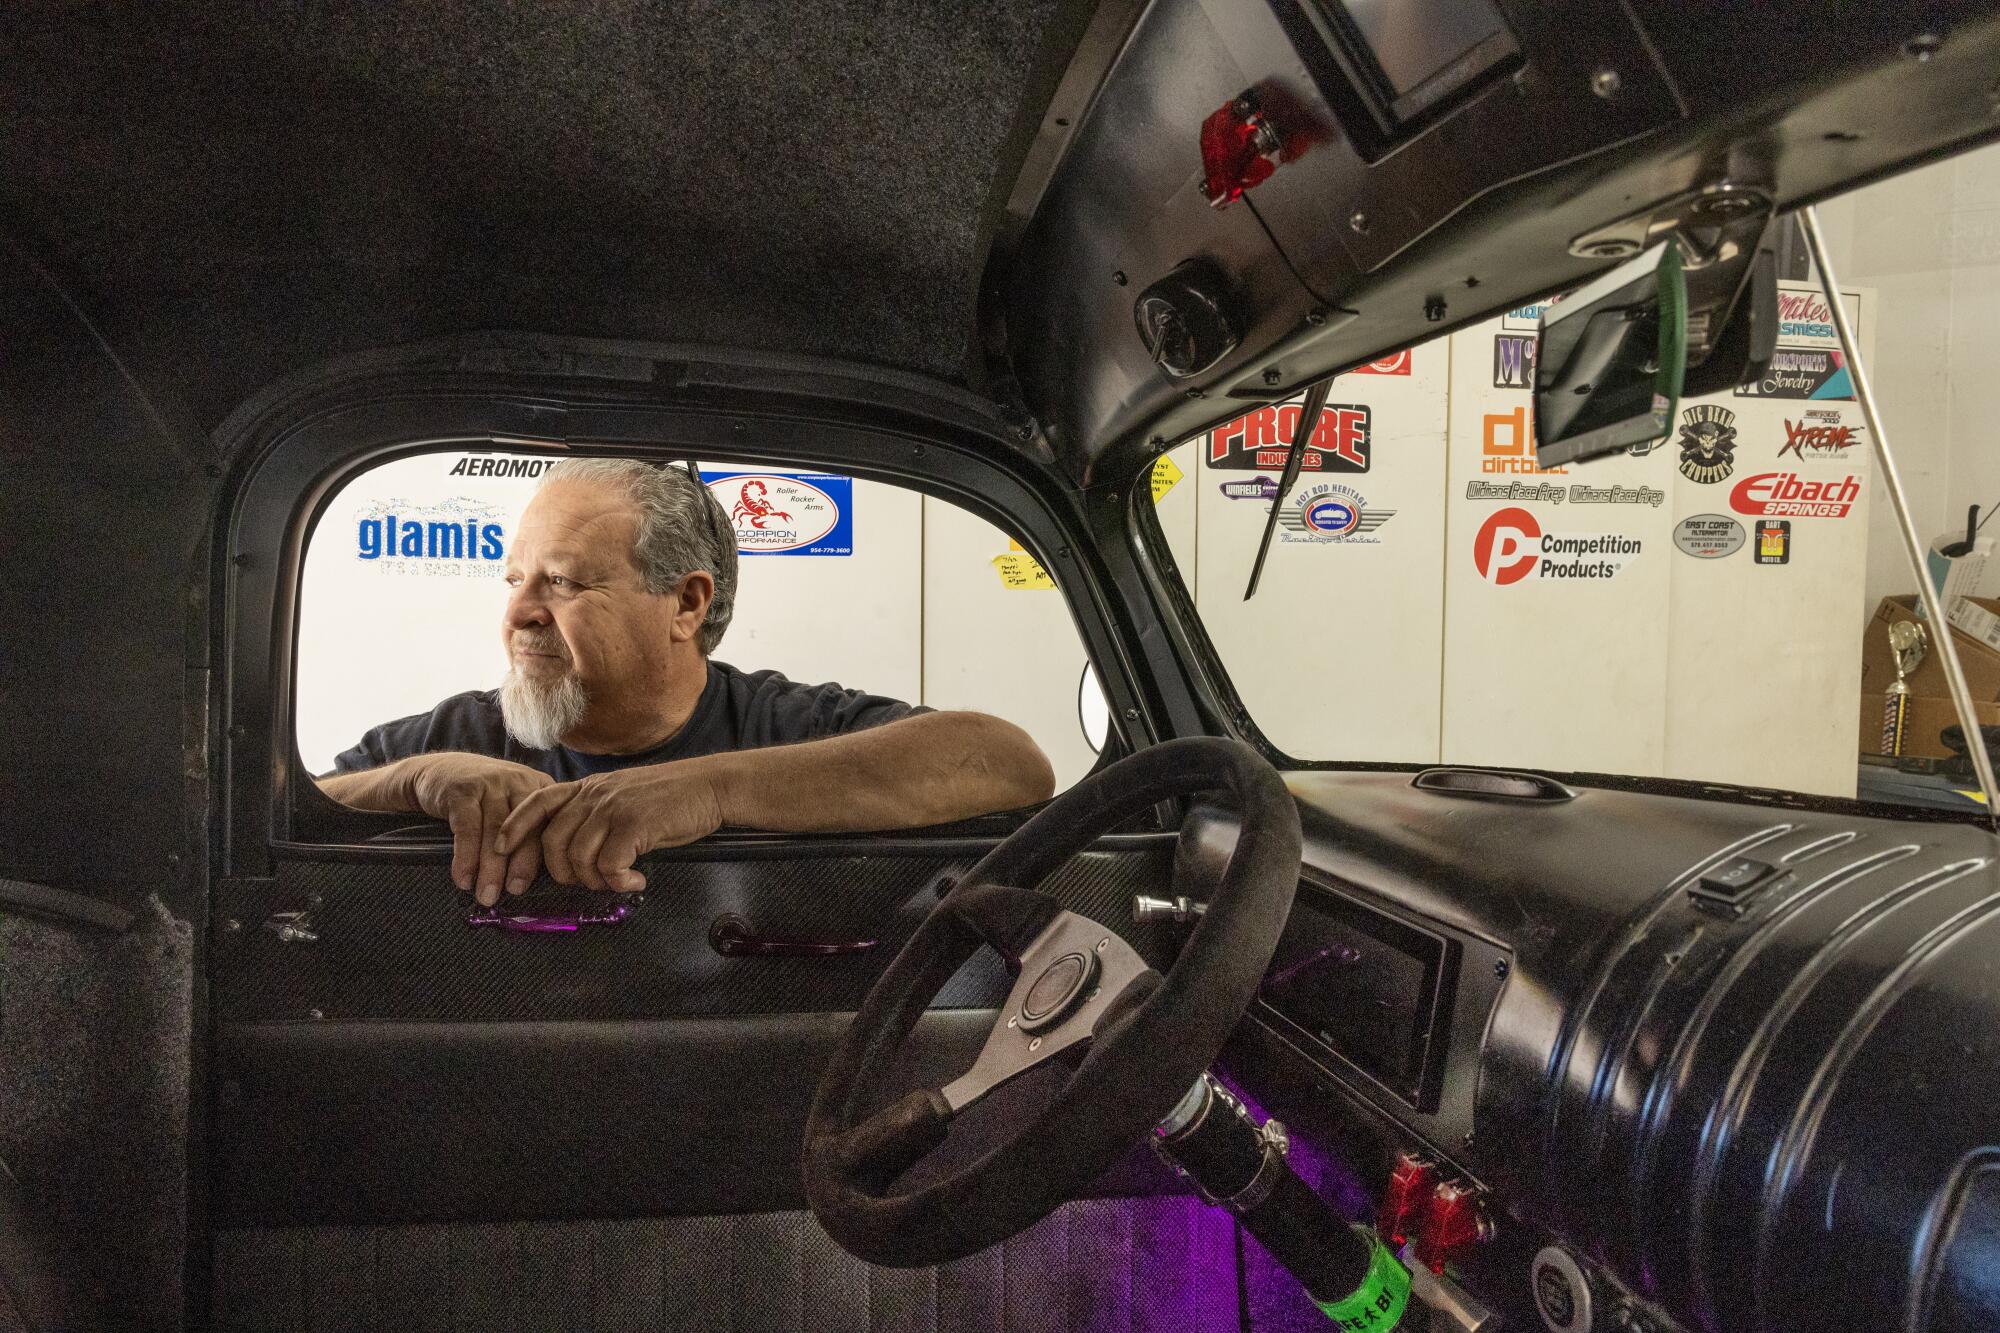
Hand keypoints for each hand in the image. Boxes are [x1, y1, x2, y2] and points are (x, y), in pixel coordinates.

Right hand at [401, 753, 555, 905]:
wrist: (439, 771)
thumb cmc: (483, 798)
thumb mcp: (512, 806)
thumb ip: (528, 832)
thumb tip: (530, 883)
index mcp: (540, 789)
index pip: (547, 826)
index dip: (540, 858)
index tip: (531, 885)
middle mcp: (519, 781)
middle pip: (524, 828)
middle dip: (518, 865)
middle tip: (512, 893)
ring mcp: (491, 783)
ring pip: (495, 831)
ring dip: (490, 868)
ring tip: (485, 895)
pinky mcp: (462, 790)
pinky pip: (467, 828)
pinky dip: (465, 857)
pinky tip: (463, 878)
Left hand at [496, 761, 725, 893]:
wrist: (711, 787)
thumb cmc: (673, 798)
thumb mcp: (626, 797)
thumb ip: (598, 814)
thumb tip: (578, 850)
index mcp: (590, 787)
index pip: (538, 801)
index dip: (514, 826)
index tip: (500, 848)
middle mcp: (596, 794)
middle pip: (552, 840)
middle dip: (561, 873)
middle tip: (588, 883)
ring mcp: (614, 808)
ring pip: (578, 857)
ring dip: (595, 881)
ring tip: (618, 882)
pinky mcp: (635, 824)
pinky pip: (610, 865)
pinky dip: (619, 882)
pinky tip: (637, 881)